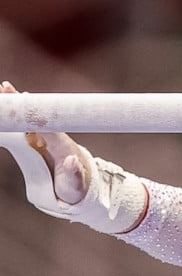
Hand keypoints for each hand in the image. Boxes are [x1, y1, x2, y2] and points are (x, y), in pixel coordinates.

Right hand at [1, 80, 89, 203]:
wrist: (79, 188)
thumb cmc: (77, 187)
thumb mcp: (76, 185)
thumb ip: (75, 175)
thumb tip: (73, 160)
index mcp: (62, 145)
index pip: (47, 125)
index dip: (34, 113)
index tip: (23, 99)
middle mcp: (52, 137)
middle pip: (34, 117)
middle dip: (20, 103)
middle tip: (5, 88)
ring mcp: (42, 138)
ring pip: (27, 119)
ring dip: (15, 106)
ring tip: (2, 91)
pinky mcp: (35, 141)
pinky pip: (22, 126)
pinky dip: (13, 116)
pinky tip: (3, 107)